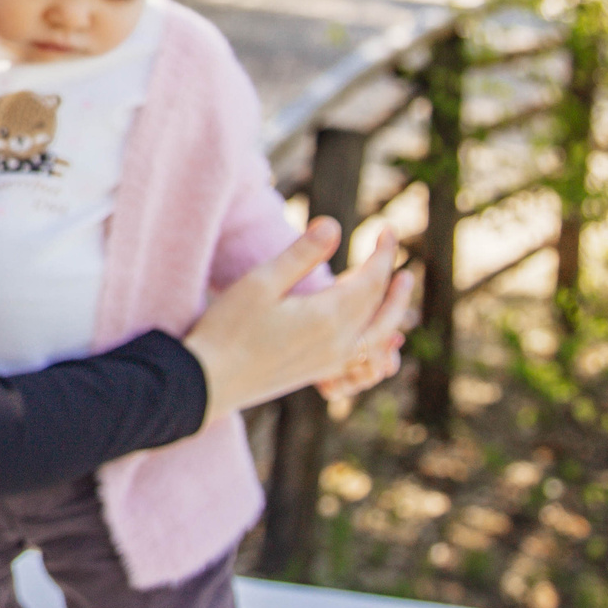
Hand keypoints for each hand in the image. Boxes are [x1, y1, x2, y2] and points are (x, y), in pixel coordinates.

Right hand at [182, 219, 413, 427]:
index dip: (384, 254)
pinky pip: (363, 355)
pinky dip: (378, 338)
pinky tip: (373, 333)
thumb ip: (301, 254)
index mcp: (328, 317)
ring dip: (392, 310)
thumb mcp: (261, 282)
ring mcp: (330, 362)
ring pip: (377, 335)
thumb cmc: (228, 328)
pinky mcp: (317, 372)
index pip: (371, 280)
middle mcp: (338, 344)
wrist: (208, 383)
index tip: (387, 229)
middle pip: (382, 310)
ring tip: (397, 291)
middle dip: (394, 281)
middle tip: (398, 257)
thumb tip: (335, 225)